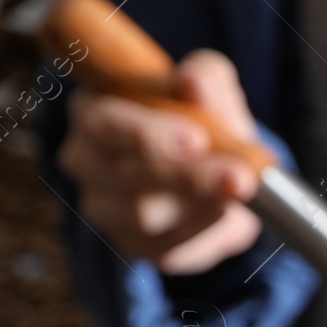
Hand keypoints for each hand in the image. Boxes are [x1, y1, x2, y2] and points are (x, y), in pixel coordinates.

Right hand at [58, 49, 262, 273]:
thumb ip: (204, 80)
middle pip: (128, 177)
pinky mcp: (134, 244)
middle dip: (189, 178)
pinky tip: (227, 212)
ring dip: (201, 205)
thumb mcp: (211, 89)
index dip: (148, 134)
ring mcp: (105, 208)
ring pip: (145, 217)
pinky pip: (168, 246)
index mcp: (95, 112)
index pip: (106, 124)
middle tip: (238, 178)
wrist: (220, 169)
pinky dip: (205, 229)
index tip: (196, 139)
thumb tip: (192, 82)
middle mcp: (87, 161)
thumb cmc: (203, 120)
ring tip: (240, 189)